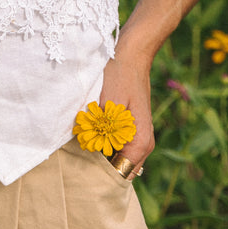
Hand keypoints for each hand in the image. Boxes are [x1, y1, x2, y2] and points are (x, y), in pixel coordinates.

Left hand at [97, 48, 153, 176]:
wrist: (132, 55)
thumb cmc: (120, 75)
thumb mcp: (109, 103)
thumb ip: (105, 131)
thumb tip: (96, 152)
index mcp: (140, 142)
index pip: (121, 174)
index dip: (102, 171)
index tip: (85, 160)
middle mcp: (144, 144)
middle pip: (121, 169)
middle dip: (100, 163)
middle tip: (83, 146)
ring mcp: (140, 137)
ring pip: (119, 157)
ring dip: (102, 151)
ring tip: (87, 136)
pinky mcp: (133, 129)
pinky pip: (119, 146)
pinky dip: (106, 142)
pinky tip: (93, 130)